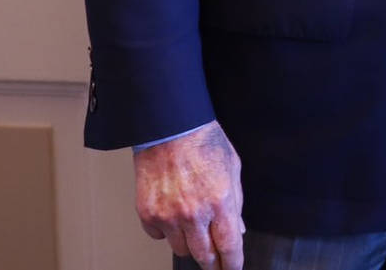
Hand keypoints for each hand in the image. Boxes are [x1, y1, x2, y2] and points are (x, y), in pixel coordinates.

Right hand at [134, 120, 244, 266]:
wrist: (170, 129)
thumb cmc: (204, 143)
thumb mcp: (233, 169)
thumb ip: (236, 203)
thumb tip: (237, 230)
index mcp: (220, 202)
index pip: (229, 246)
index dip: (232, 263)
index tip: (232, 269)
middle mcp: (193, 213)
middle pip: (203, 255)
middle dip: (212, 261)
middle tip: (215, 261)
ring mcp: (168, 216)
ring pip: (180, 249)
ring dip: (190, 243)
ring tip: (194, 226)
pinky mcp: (147, 214)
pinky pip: (159, 236)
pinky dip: (167, 231)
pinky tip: (173, 214)